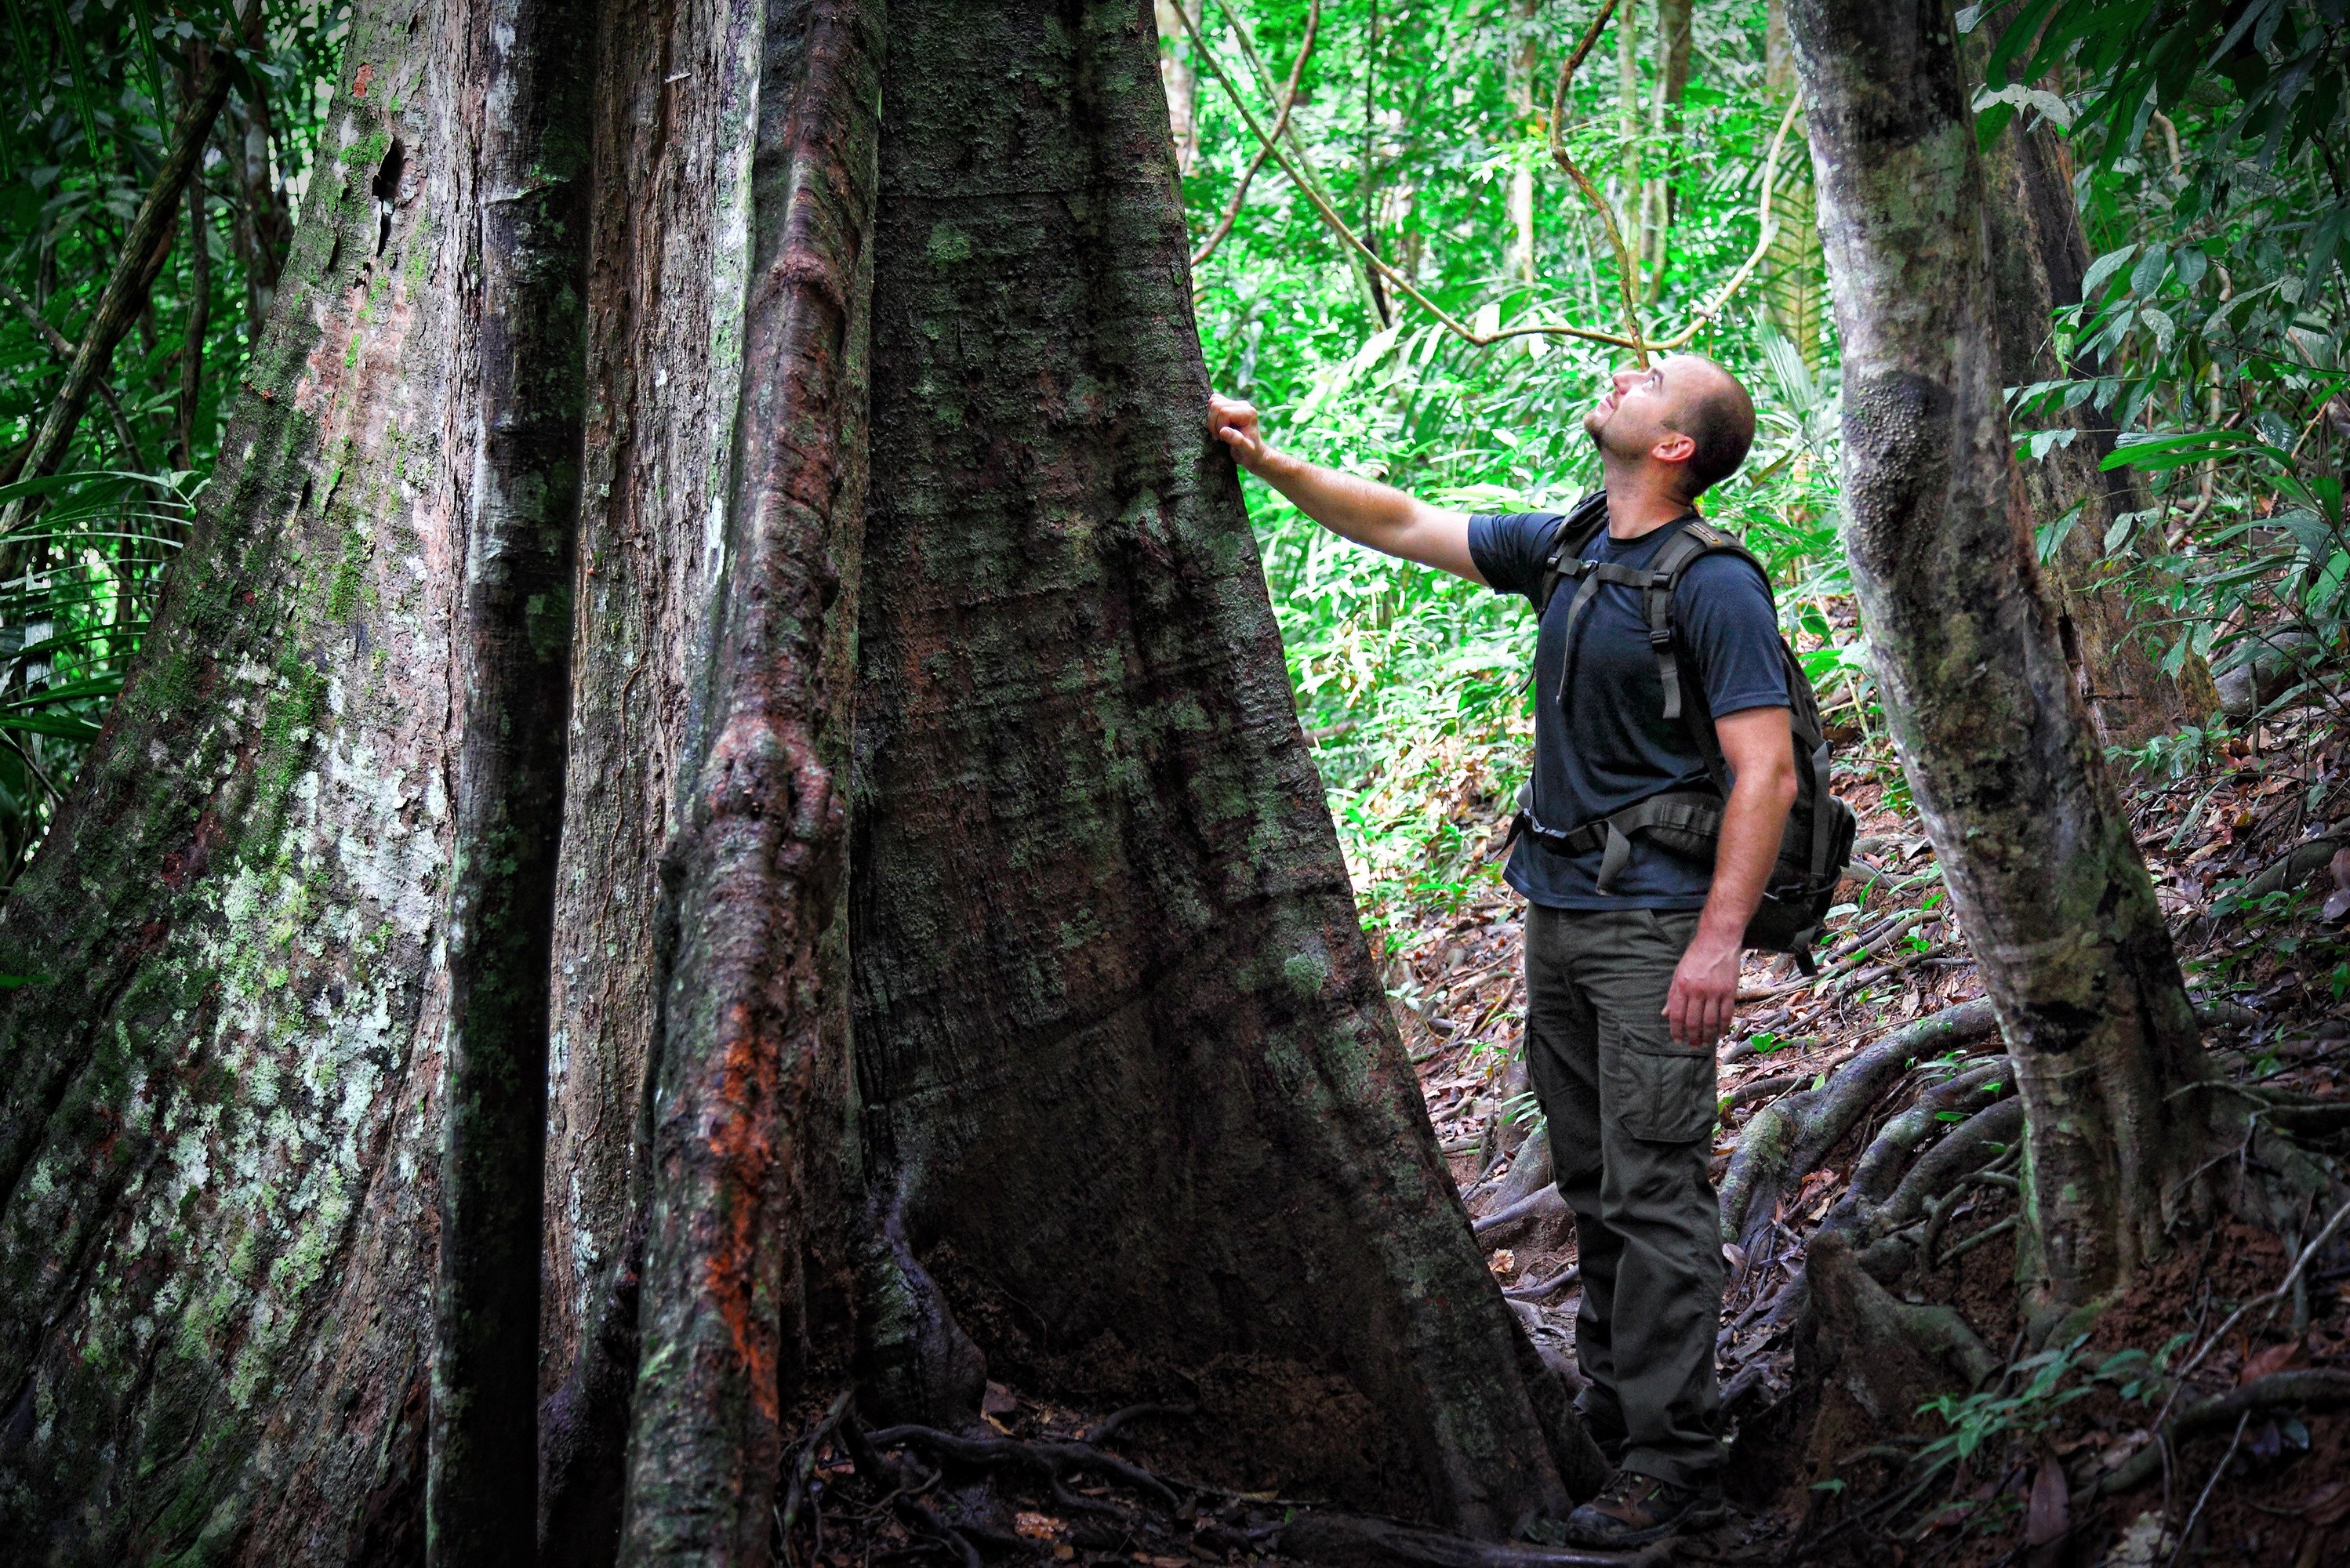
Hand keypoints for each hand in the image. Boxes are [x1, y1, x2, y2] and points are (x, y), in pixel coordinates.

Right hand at [1209, 392, 1277, 473]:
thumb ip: (1236, 440)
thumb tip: (1223, 431)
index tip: (1223, 439)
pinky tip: (1217, 426)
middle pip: (1216, 404)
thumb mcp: (1245, 450)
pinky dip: (1211, 415)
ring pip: (1213, 401)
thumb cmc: (1250, 454)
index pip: (1224, 412)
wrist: (1253, 453)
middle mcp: (1243, 404)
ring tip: (1218, 432)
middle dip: (1213, 423)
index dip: (1219, 426)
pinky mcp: (1229, 404)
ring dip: (1211, 419)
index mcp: (1249, 413)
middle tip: (1219, 436)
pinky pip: (1213, 401)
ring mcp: (1236, 403)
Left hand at [1664, 931, 1740, 1051]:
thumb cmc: (1695, 956)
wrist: (1717, 941)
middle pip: (1694, 1022)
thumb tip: (1665, 1014)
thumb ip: (1673, 995)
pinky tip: (1721, 1033)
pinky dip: (1724, 1026)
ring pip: (1711, 1021)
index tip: (1678, 1040)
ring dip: (1708, 1035)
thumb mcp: (1678, 973)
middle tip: (1693, 1045)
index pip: (1677, 1015)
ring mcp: (1714, 991)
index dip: (1676, 1031)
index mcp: (1681, 986)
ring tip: (1706, 1043)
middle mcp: (1697, 991)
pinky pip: (1726, 1014)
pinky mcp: (1729, 991)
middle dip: (1693, 1037)